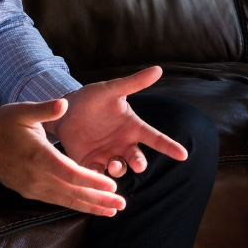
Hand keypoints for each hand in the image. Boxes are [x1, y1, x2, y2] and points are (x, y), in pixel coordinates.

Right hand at [0, 98, 125, 215]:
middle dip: (98, 200)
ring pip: (65, 200)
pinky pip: (56, 200)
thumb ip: (45, 109)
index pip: (70, 173)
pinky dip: (74, 204)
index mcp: (38, 156)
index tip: (112, 186)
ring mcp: (32, 187)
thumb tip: (64, 104)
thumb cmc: (3, 123)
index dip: (92, 181)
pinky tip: (88, 206)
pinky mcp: (29, 191)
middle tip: (121, 205)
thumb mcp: (23, 111)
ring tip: (111, 212)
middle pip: (72, 192)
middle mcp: (36, 177)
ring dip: (89, 206)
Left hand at [52, 66, 187, 178]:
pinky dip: (97, 178)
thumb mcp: (112, 89)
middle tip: (138, 165)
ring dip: (118, 170)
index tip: (183, 155)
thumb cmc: (92, 98)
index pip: (155, 138)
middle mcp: (123, 144)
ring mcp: (107, 155)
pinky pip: (97, 175)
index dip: (169, 146)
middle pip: (137, 158)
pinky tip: (94, 174)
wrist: (64, 111)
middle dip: (139, 163)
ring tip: (112, 165)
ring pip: (119, 169)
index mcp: (132, 127)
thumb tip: (158, 69)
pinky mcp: (90, 163)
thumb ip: (134, 83)